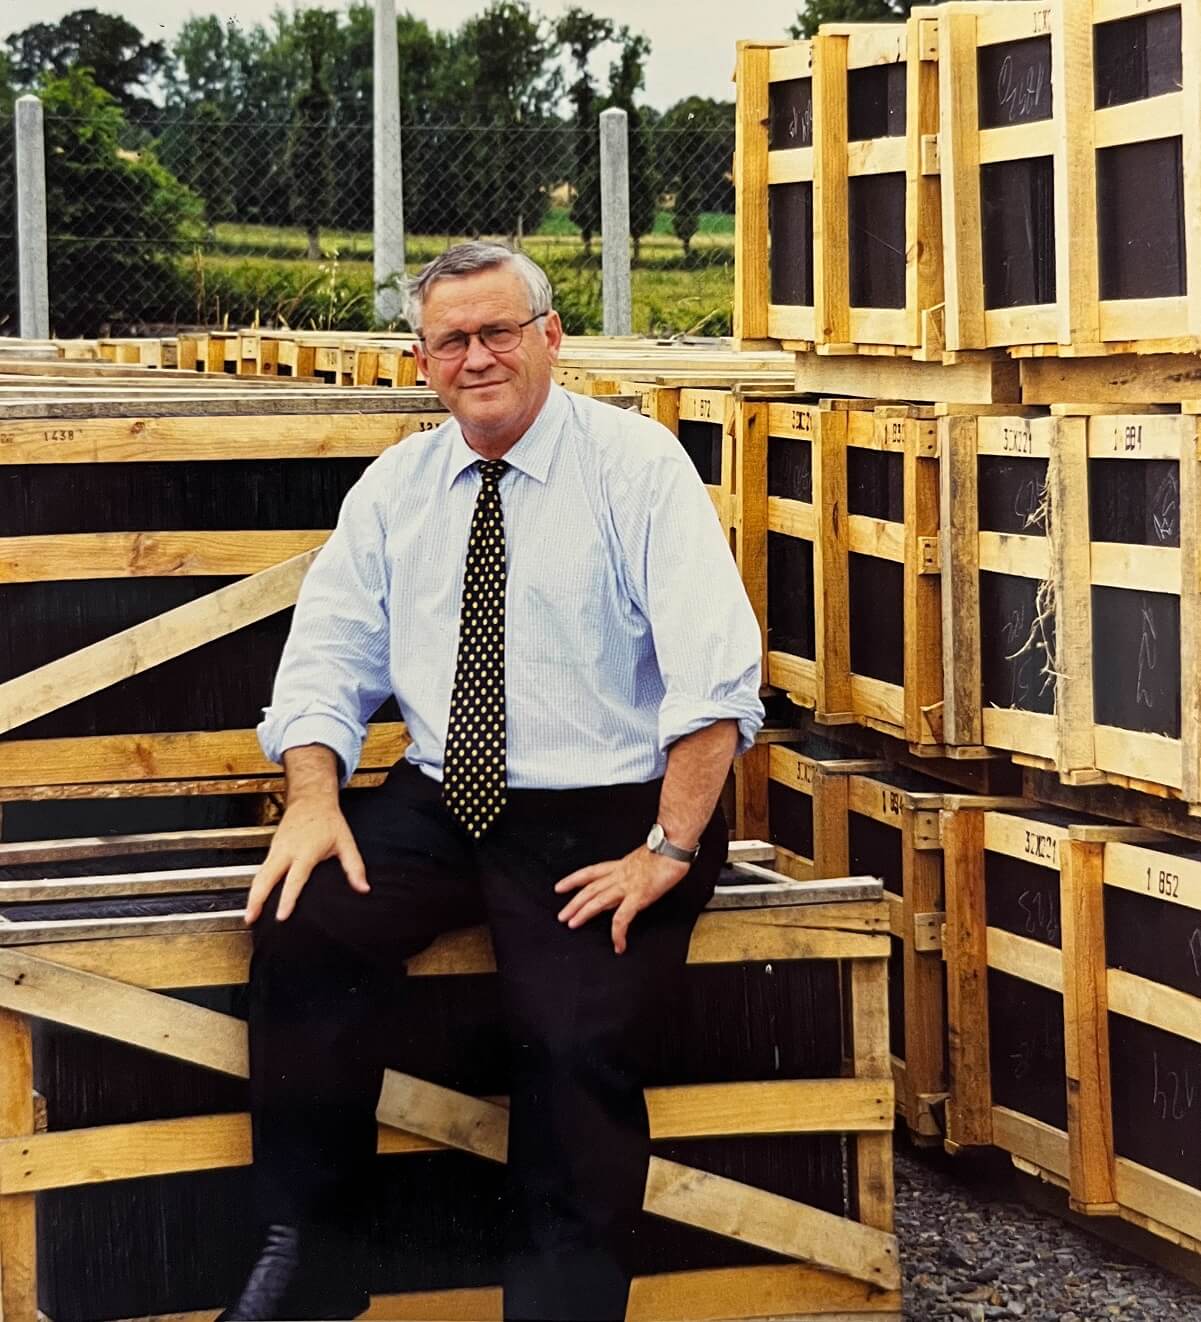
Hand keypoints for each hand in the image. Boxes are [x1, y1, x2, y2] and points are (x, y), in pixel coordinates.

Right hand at [244, 799, 367, 924]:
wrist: (310, 800)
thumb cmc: (328, 820)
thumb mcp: (346, 842)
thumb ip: (354, 867)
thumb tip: (363, 888)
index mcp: (306, 850)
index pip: (294, 878)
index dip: (287, 898)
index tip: (281, 915)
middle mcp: (287, 850)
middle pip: (266, 878)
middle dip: (256, 899)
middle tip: (250, 919)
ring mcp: (276, 849)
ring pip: (259, 875)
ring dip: (252, 895)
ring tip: (249, 916)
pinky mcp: (272, 849)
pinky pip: (261, 870)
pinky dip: (256, 886)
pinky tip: (255, 900)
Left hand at [555, 847, 689, 954]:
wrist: (673, 846)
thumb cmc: (664, 851)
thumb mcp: (642, 860)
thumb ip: (631, 873)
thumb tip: (625, 885)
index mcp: (620, 866)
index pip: (590, 873)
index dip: (573, 880)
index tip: (560, 887)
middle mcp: (619, 875)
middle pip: (590, 889)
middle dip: (574, 902)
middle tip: (561, 915)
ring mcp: (627, 886)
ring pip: (598, 900)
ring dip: (583, 913)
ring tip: (572, 924)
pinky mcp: (639, 896)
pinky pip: (623, 917)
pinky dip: (618, 932)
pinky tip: (618, 944)